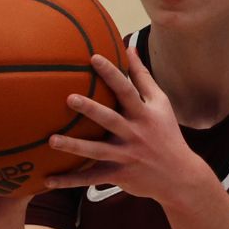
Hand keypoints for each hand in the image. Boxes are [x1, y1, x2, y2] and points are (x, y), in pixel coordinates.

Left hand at [44, 44, 211, 208]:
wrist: (180, 176)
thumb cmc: (167, 133)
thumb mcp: (161, 103)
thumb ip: (143, 76)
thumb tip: (129, 47)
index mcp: (144, 114)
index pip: (127, 90)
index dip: (111, 73)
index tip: (94, 57)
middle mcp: (134, 134)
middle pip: (110, 120)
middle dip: (91, 109)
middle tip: (70, 98)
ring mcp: (126, 156)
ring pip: (97, 151)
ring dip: (74, 147)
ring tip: (52, 140)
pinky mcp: (119, 175)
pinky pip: (91, 178)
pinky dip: (70, 180)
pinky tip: (48, 180)